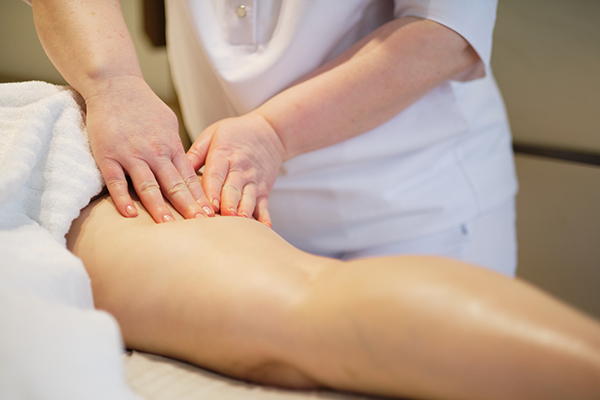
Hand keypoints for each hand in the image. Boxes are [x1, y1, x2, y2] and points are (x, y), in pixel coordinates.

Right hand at [84, 76, 214, 222]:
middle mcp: (154, 153)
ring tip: (168, 225)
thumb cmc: (143, 105)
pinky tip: (130, 215)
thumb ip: (176, 147)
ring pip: (148, 185)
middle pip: (175, 185)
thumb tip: (188, 166)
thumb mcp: (168, 124)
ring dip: (159, 206)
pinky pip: (116, 181)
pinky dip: (123, 198)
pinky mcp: (108, 155)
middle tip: (200, 225)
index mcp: (171, 146)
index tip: (211, 215)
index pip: (190, 178)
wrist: (115, 84)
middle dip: (188, 206)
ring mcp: (131, 155)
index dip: (200, 197)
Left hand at [186, 112, 285, 226]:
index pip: (216, 174)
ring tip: (240, 221)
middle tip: (223, 216)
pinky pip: (264, 205)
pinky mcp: (264, 189)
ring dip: (245, 210)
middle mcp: (240, 169)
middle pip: (233, 188)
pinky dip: (265, 217)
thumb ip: (195, 154)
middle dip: (228, 203)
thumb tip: (175, 170)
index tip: (208, 204)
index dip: (211, 190)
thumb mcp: (212, 135)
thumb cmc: (234, 134)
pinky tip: (264, 227)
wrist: (269, 132)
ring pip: (249, 197)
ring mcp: (254, 180)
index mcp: (223, 155)